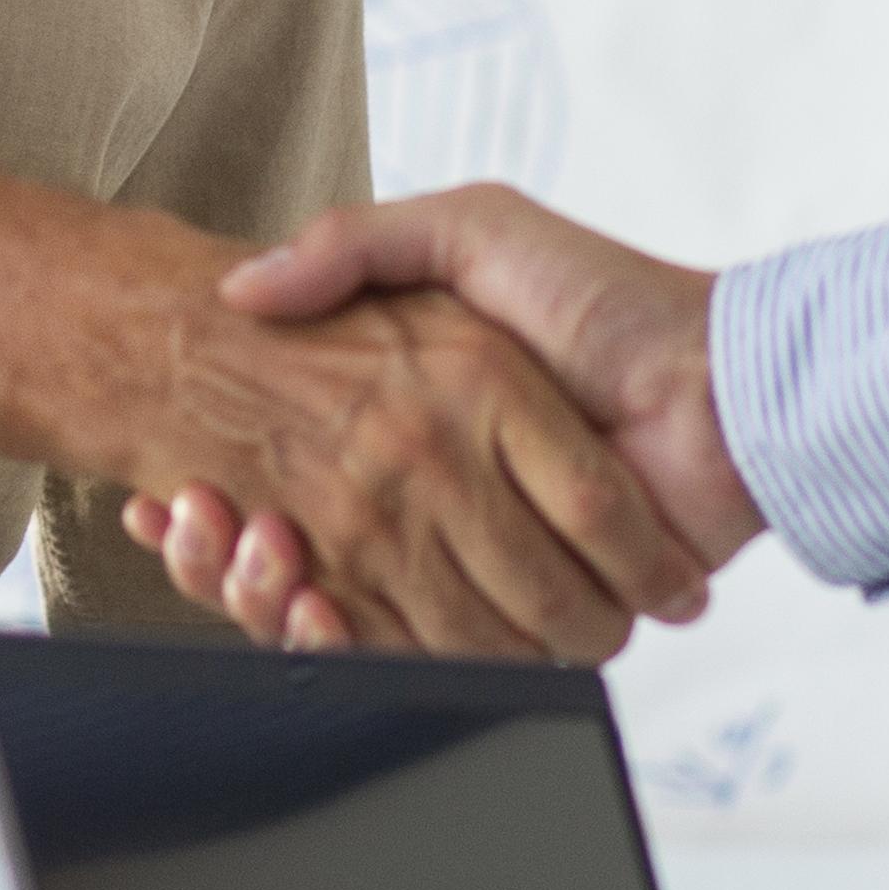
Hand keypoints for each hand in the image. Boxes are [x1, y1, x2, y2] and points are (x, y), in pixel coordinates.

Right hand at [126, 188, 755, 650]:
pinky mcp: (521, 620)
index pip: (284, 476)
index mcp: (415, 428)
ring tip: (237, 550)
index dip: (216, 498)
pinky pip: (414, 654)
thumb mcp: (468, 235)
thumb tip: (241, 288)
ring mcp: (477, 567)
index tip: (168, 490)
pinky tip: (301, 600)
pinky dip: (346, 641)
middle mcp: (437, 505)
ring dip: (265, 596)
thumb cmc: (602, 298)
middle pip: (291, 558)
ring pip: (336, 612)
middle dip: (224, 556)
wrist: (720, 384)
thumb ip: (357, 243)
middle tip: (183, 521)